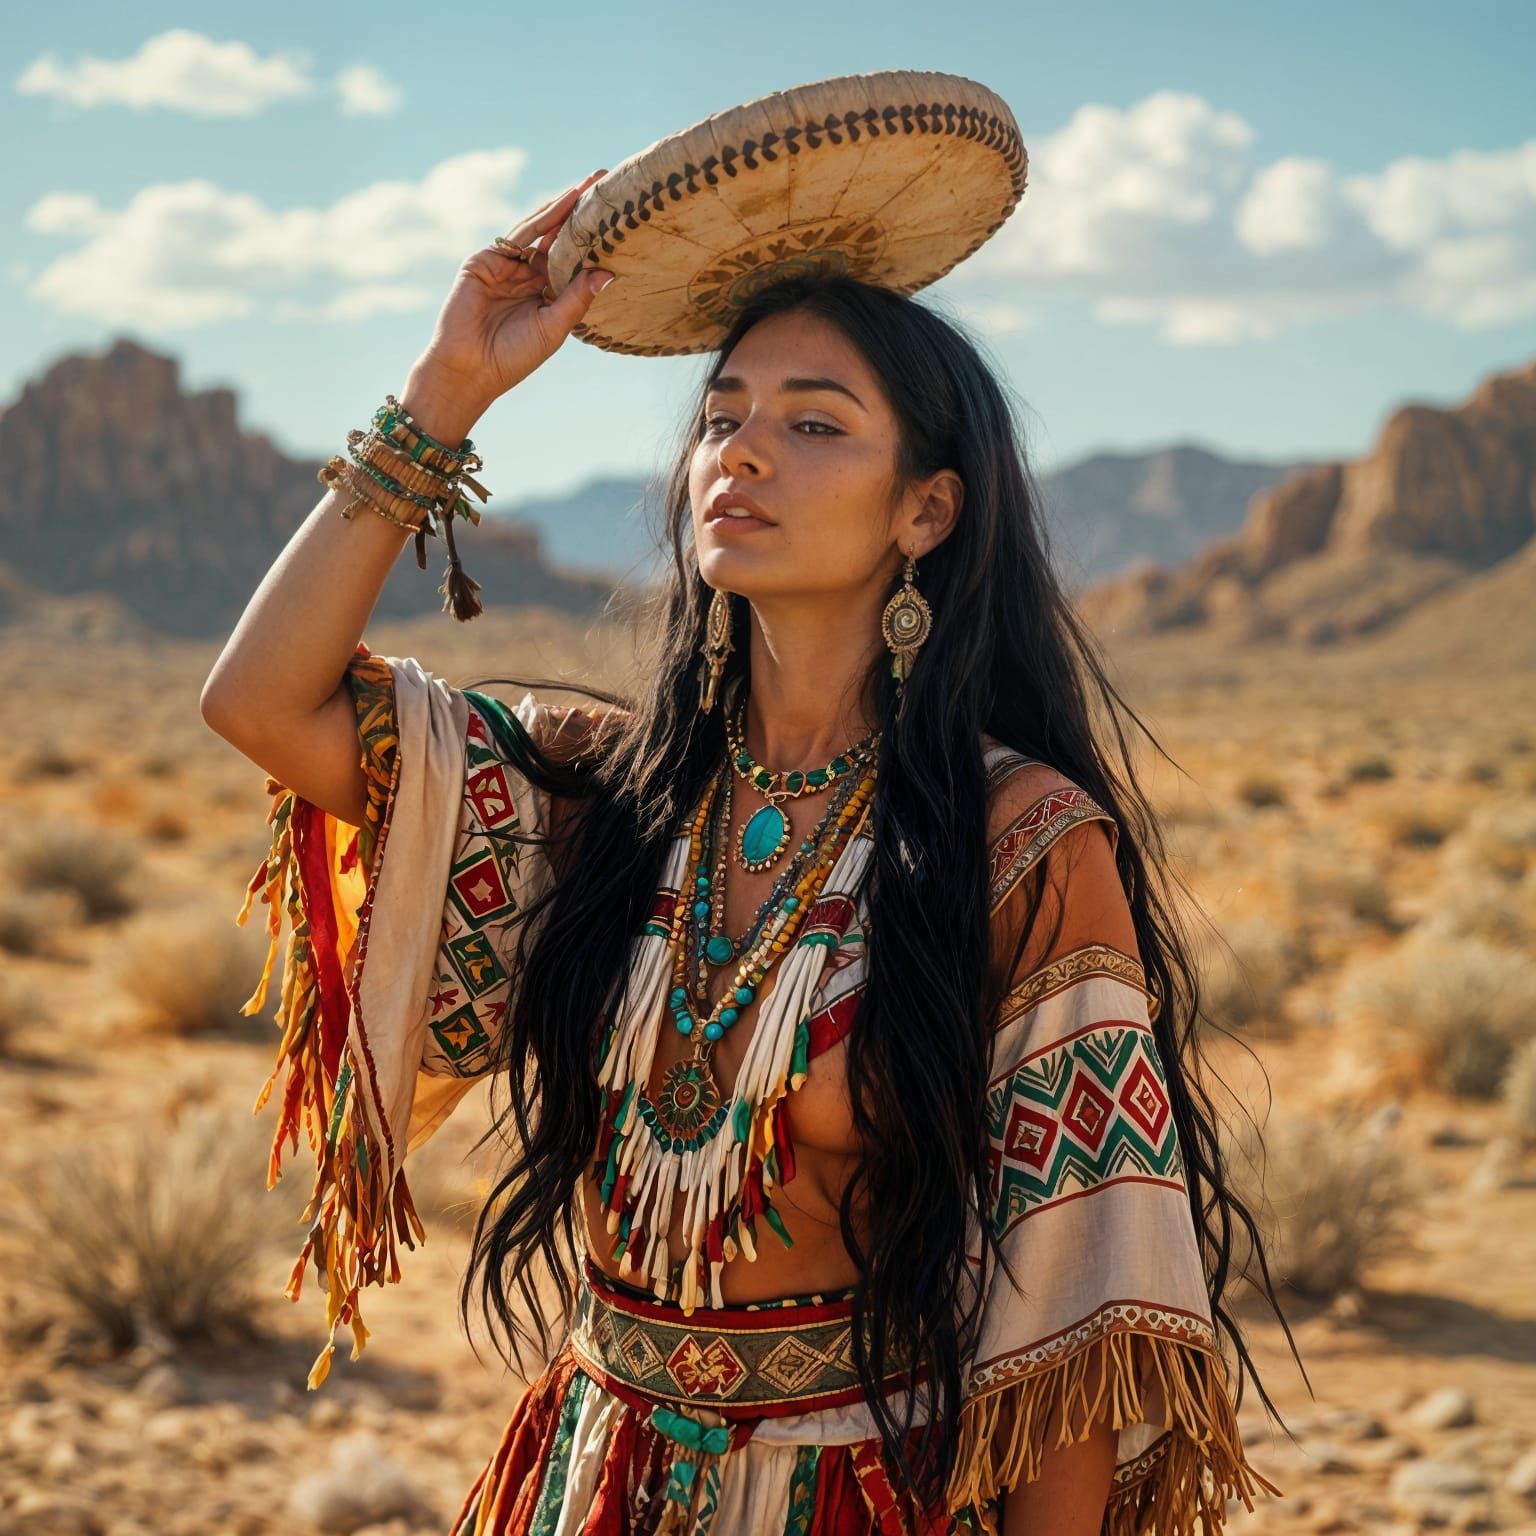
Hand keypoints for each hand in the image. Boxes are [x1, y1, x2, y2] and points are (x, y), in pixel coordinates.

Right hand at [408, 169, 615, 414]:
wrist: (469, 368)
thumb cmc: (513, 357)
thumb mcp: (554, 327)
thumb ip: (577, 298)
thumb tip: (609, 272)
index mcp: (545, 297)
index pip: (573, 262)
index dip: (594, 242)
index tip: (621, 220)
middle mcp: (527, 277)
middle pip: (560, 239)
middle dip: (582, 213)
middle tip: (610, 184)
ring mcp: (506, 266)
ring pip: (541, 230)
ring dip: (565, 206)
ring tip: (592, 184)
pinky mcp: (485, 260)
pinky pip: (519, 235)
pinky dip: (543, 218)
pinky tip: (565, 201)